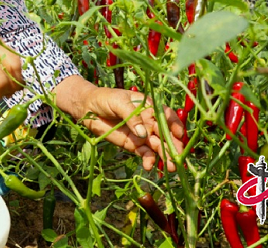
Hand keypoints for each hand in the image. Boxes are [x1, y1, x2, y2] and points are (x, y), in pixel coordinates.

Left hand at [63, 82, 183, 171]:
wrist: (88, 108)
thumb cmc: (105, 99)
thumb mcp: (119, 102)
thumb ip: (132, 116)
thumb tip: (143, 133)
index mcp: (149, 107)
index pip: (166, 116)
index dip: (174, 125)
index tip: (179, 135)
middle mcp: (149, 122)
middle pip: (164, 134)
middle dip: (173, 146)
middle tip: (178, 157)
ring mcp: (141, 135)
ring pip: (157, 146)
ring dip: (164, 156)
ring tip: (170, 167)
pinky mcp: (133, 145)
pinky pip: (144, 154)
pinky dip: (148, 160)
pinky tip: (149, 166)